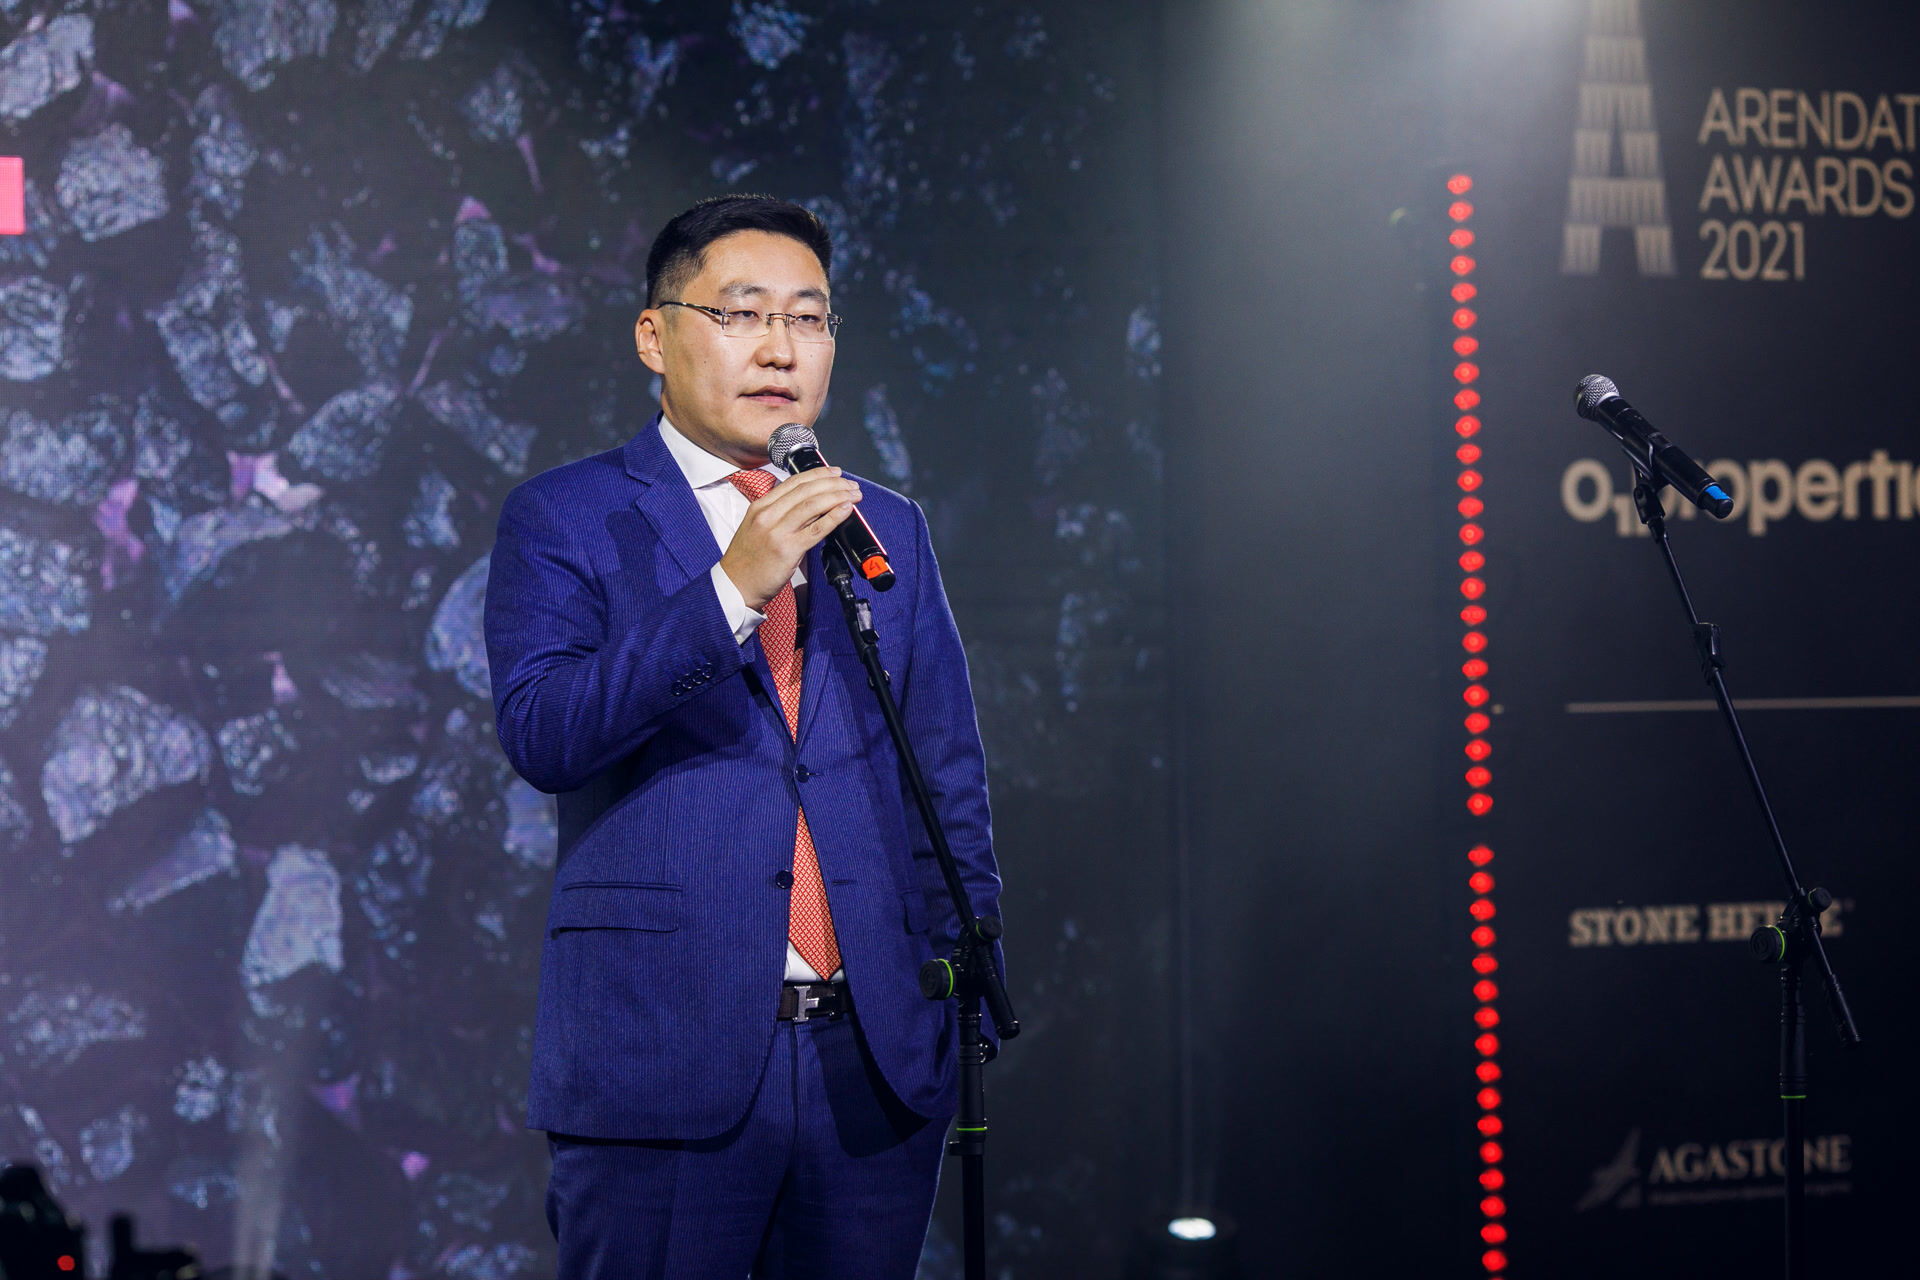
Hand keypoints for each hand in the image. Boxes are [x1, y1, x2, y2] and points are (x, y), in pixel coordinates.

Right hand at [720, 467, 861, 610]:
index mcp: (760, 507)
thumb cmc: (748, 561)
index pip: (794, 482)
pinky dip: (834, 516)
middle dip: (833, 483)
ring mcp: (777, 532)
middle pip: (806, 490)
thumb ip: (780, 514)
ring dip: (837, 496)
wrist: (735, 586)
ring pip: (812, 505)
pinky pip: (816, 529)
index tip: (834, 472)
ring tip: (853, 495)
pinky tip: (845, 510)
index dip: (818, 474)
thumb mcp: (757, 528)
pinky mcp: (787, 549)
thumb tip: (812, 506)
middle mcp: (767, 515)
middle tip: (850, 484)